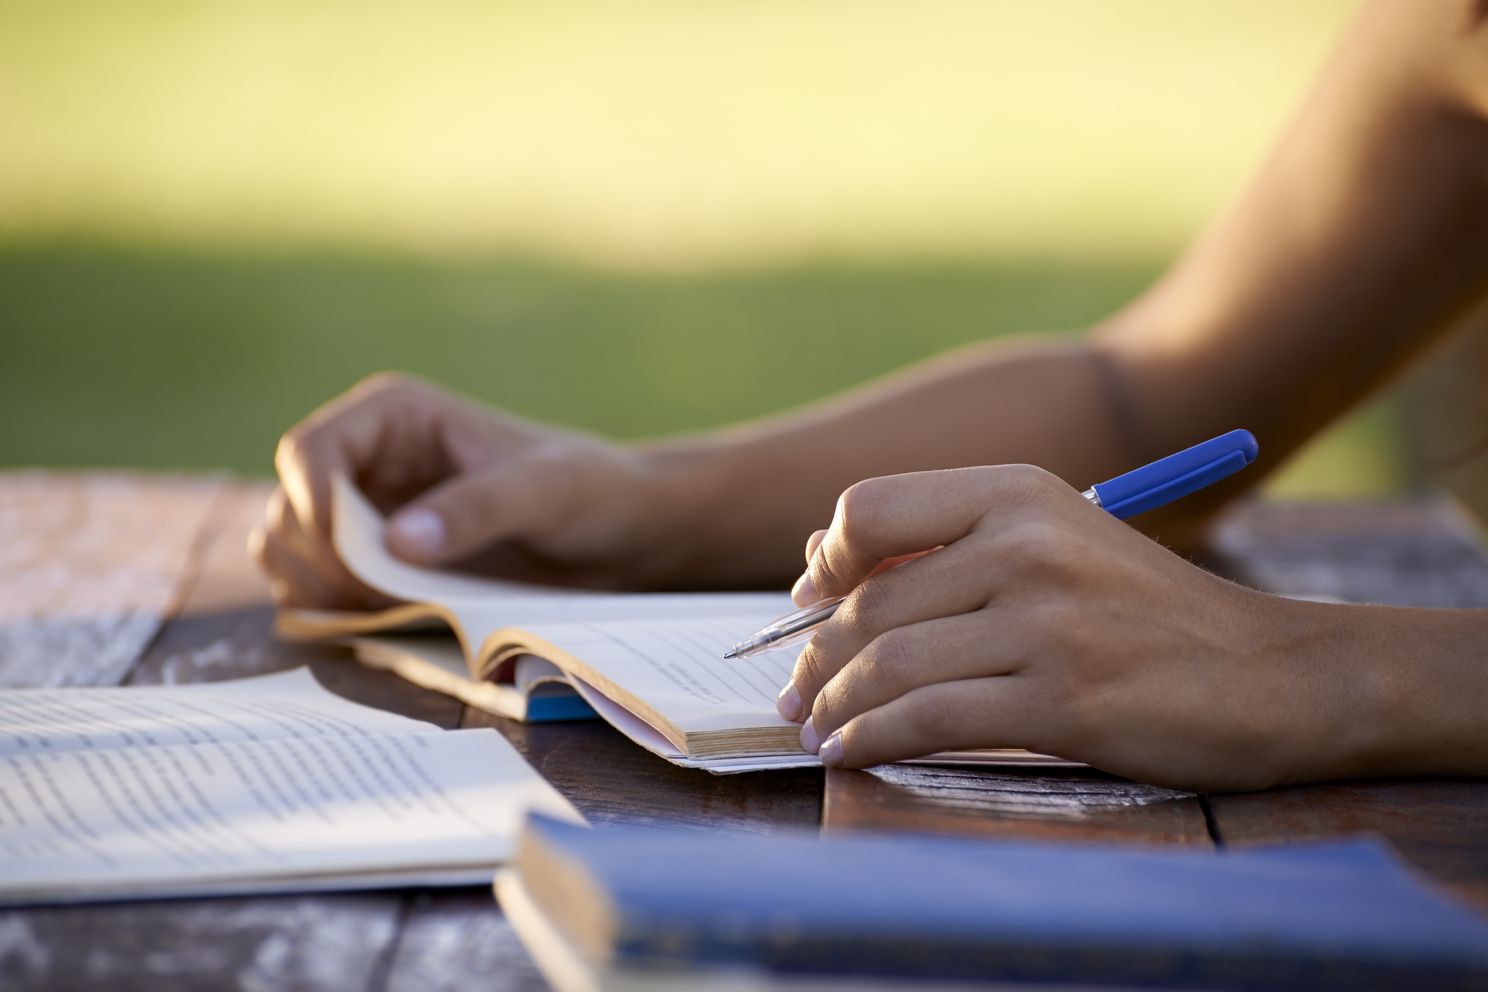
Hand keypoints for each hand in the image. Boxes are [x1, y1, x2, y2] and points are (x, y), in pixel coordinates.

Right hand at [250, 373, 687, 607]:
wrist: (618, 535)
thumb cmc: (589, 491)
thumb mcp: (545, 492)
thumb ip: (477, 510)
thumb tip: (398, 542)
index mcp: (394, 417)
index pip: (309, 452)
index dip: (312, 506)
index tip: (352, 558)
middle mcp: (366, 462)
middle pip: (290, 512)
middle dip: (317, 562)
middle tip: (376, 600)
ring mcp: (366, 516)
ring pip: (291, 556)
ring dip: (318, 592)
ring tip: (384, 612)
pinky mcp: (378, 565)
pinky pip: (322, 592)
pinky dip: (335, 614)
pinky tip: (384, 624)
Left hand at [776, 465, 1347, 791]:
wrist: (1273, 673)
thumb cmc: (1147, 612)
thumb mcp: (1058, 541)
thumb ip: (951, 545)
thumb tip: (820, 568)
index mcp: (1017, 493)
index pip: (871, 509)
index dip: (826, 562)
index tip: (809, 604)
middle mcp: (1027, 544)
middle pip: (871, 603)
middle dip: (817, 657)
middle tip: (797, 691)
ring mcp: (1046, 622)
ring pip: (891, 664)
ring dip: (835, 706)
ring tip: (815, 728)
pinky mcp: (1063, 698)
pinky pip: (929, 721)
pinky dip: (873, 741)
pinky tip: (850, 754)